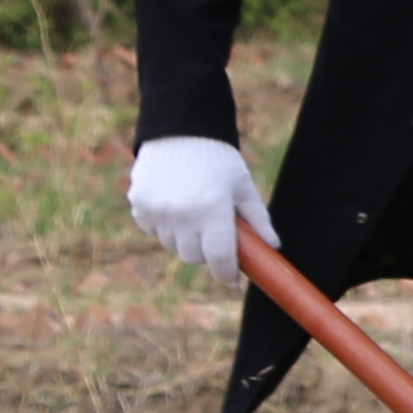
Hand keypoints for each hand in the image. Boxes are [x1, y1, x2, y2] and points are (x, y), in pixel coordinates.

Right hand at [124, 135, 272, 278]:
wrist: (180, 131)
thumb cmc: (219, 159)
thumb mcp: (243, 187)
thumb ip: (258, 220)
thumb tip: (273, 247)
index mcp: (213, 210)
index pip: (219, 258)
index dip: (227, 274)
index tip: (233, 281)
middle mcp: (182, 214)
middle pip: (194, 257)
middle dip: (206, 253)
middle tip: (214, 235)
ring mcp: (157, 211)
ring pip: (172, 246)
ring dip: (184, 239)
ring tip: (194, 213)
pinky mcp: (139, 204)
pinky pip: (153, 230)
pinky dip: (164, 226)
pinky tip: (174, 203)